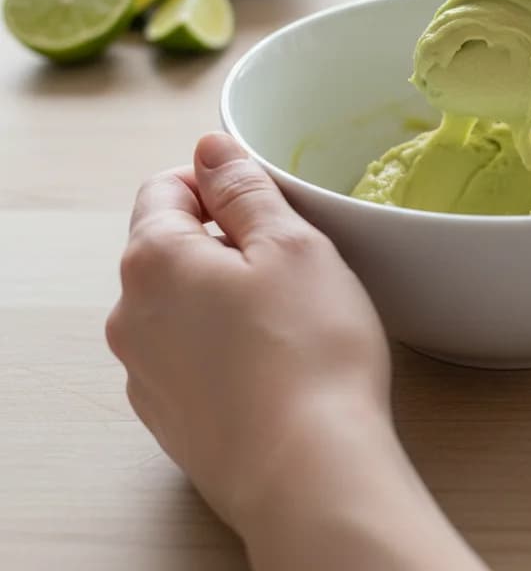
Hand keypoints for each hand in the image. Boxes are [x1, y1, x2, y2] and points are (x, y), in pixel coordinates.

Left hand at [107, 132, 485, 570]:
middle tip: (291, 257)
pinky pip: (189, 354)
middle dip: (224, 237)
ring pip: (180, 303)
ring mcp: (145, 373)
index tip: (264, 199)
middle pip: (169, 246)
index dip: (217, 181)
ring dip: (223, 292)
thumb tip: (210, 149)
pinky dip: (222, 342)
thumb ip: (243, 187)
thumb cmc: (308, 348)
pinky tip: (272, 361)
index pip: (165, 188)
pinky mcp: (170, 418)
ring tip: (288, 314)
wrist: (308, 471)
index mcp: (154, 260)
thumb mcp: (290, 243)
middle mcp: (131, 316)